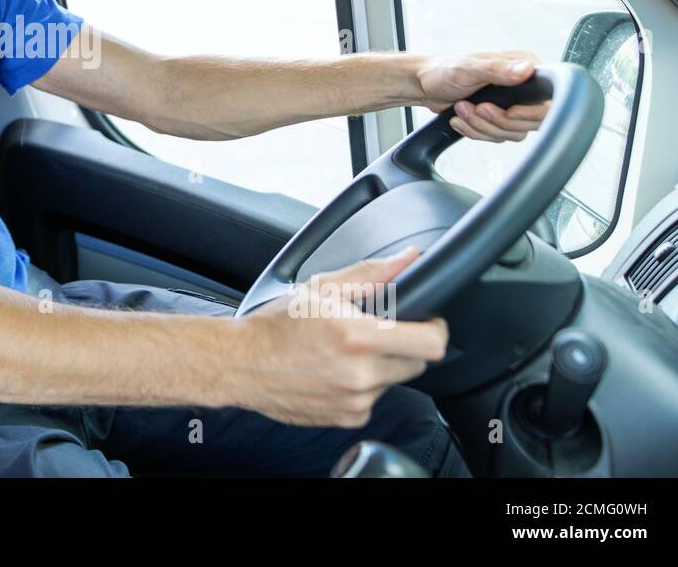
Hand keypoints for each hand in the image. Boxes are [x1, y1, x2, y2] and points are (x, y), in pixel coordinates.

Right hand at [235, 248, 448, 427]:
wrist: (242, 363)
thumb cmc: (277, 324)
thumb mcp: (322, 288)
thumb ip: (373, 273)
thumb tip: (409, 259)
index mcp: (359, 336)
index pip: (432, 343)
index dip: (435, 328)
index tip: (425, 321)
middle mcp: (361, 373)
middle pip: (417, 363)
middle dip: (404, 345)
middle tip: (375, 332)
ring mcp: (356, 400)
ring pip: (394, 381)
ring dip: (380, 366)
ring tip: (345, 352)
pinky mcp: (349, 418)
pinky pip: (373, 400)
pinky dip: (362, 386)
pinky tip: (336, 372)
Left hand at [416, 51, 549, 142]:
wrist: (425, 85)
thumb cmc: (444, 70)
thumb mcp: (470, 67)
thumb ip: (498, 69)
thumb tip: (527, 68)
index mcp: (524, 68)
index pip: (548, 99)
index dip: (531, 112)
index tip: (508, 112)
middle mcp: (523, 87)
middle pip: (531, 123)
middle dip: (498, 120)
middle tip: (477, 107)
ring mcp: (512, 105)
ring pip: (512, 133)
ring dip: (482, 126)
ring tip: (462, 108)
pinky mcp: (499, 119)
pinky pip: (497, 137)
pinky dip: (475, 131)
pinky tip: (460, 118)